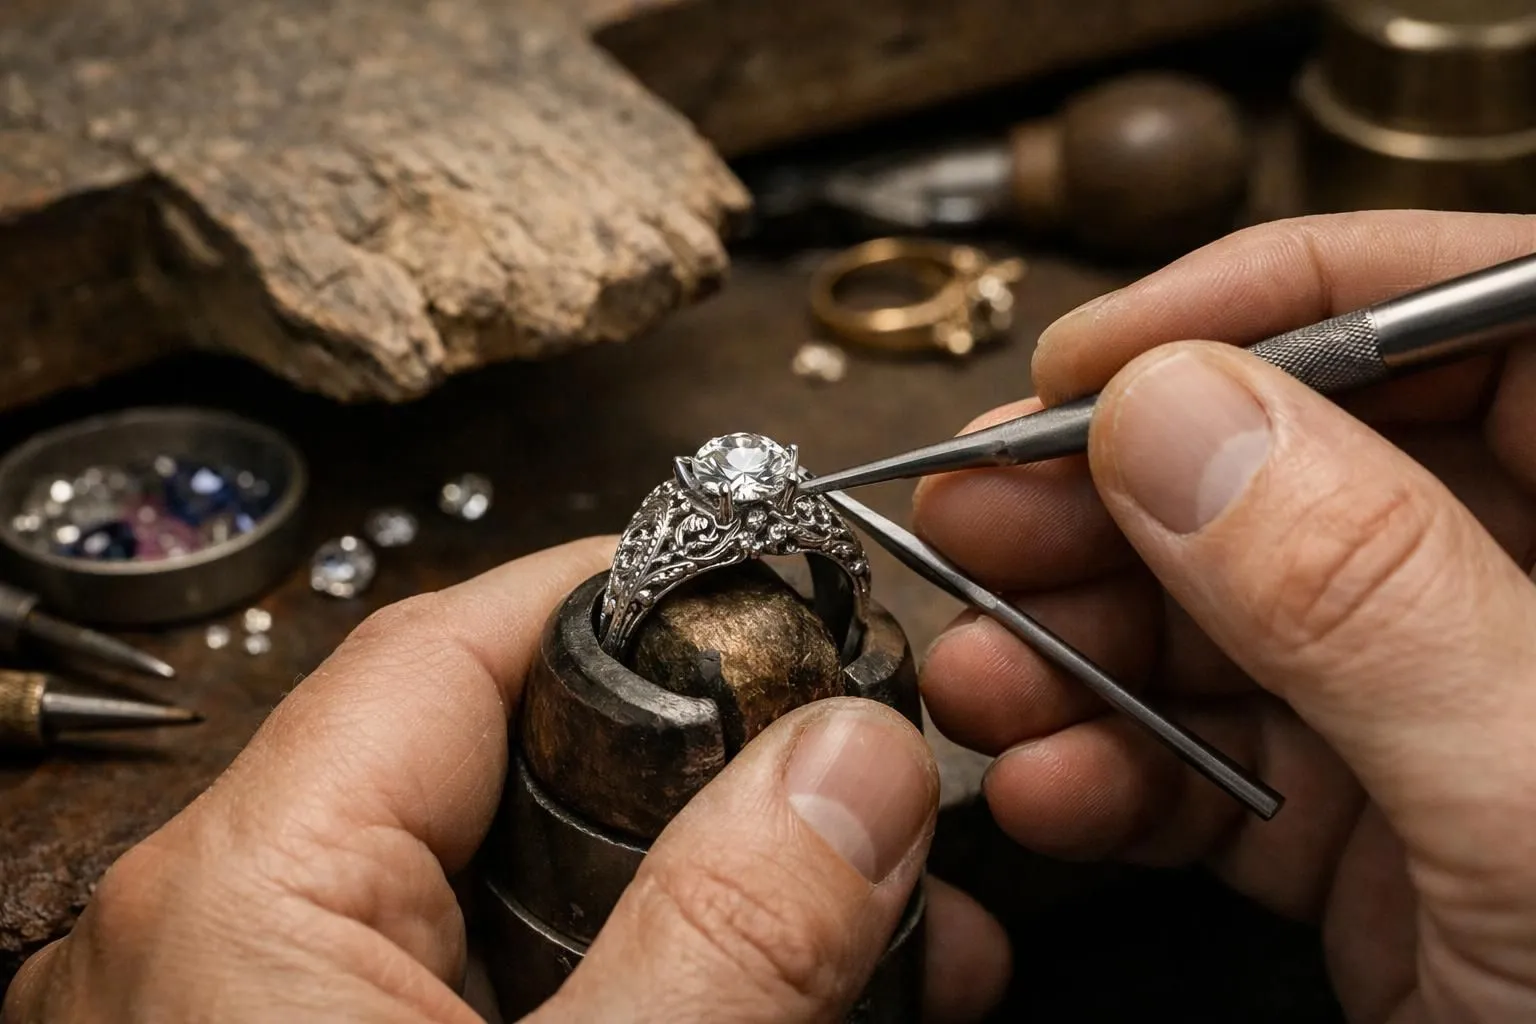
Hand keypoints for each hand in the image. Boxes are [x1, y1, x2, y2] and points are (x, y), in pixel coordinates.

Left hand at [3, 538, 1008, 1022]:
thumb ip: (729, 948)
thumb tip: (859, 765)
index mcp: (247, 898)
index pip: (456, 648)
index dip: (626, 598)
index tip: (772, 595)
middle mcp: (235, 941)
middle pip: (508, 761)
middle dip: (723, 771)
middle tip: (876, 786)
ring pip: (536, 888)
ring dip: (720, 897)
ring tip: (898, 931)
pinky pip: (513, 988)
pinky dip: (656, 987)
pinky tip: (795, 1007)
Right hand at [914, 211, 1535, 1021]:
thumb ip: (1369, 597)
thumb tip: (1179, 415)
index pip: (1476, 312)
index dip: (1278, 303)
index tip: (1104, 356)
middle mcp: (1534, 608)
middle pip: (1306, 464)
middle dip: (1120, 490)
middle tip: (979, 504)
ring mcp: (1447, 720)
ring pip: (1233, 618)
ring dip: (1080, 641)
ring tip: (974, 666)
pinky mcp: (1376, 831)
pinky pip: (1220, 759)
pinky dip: (1115, 770)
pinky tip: (1046, 785)